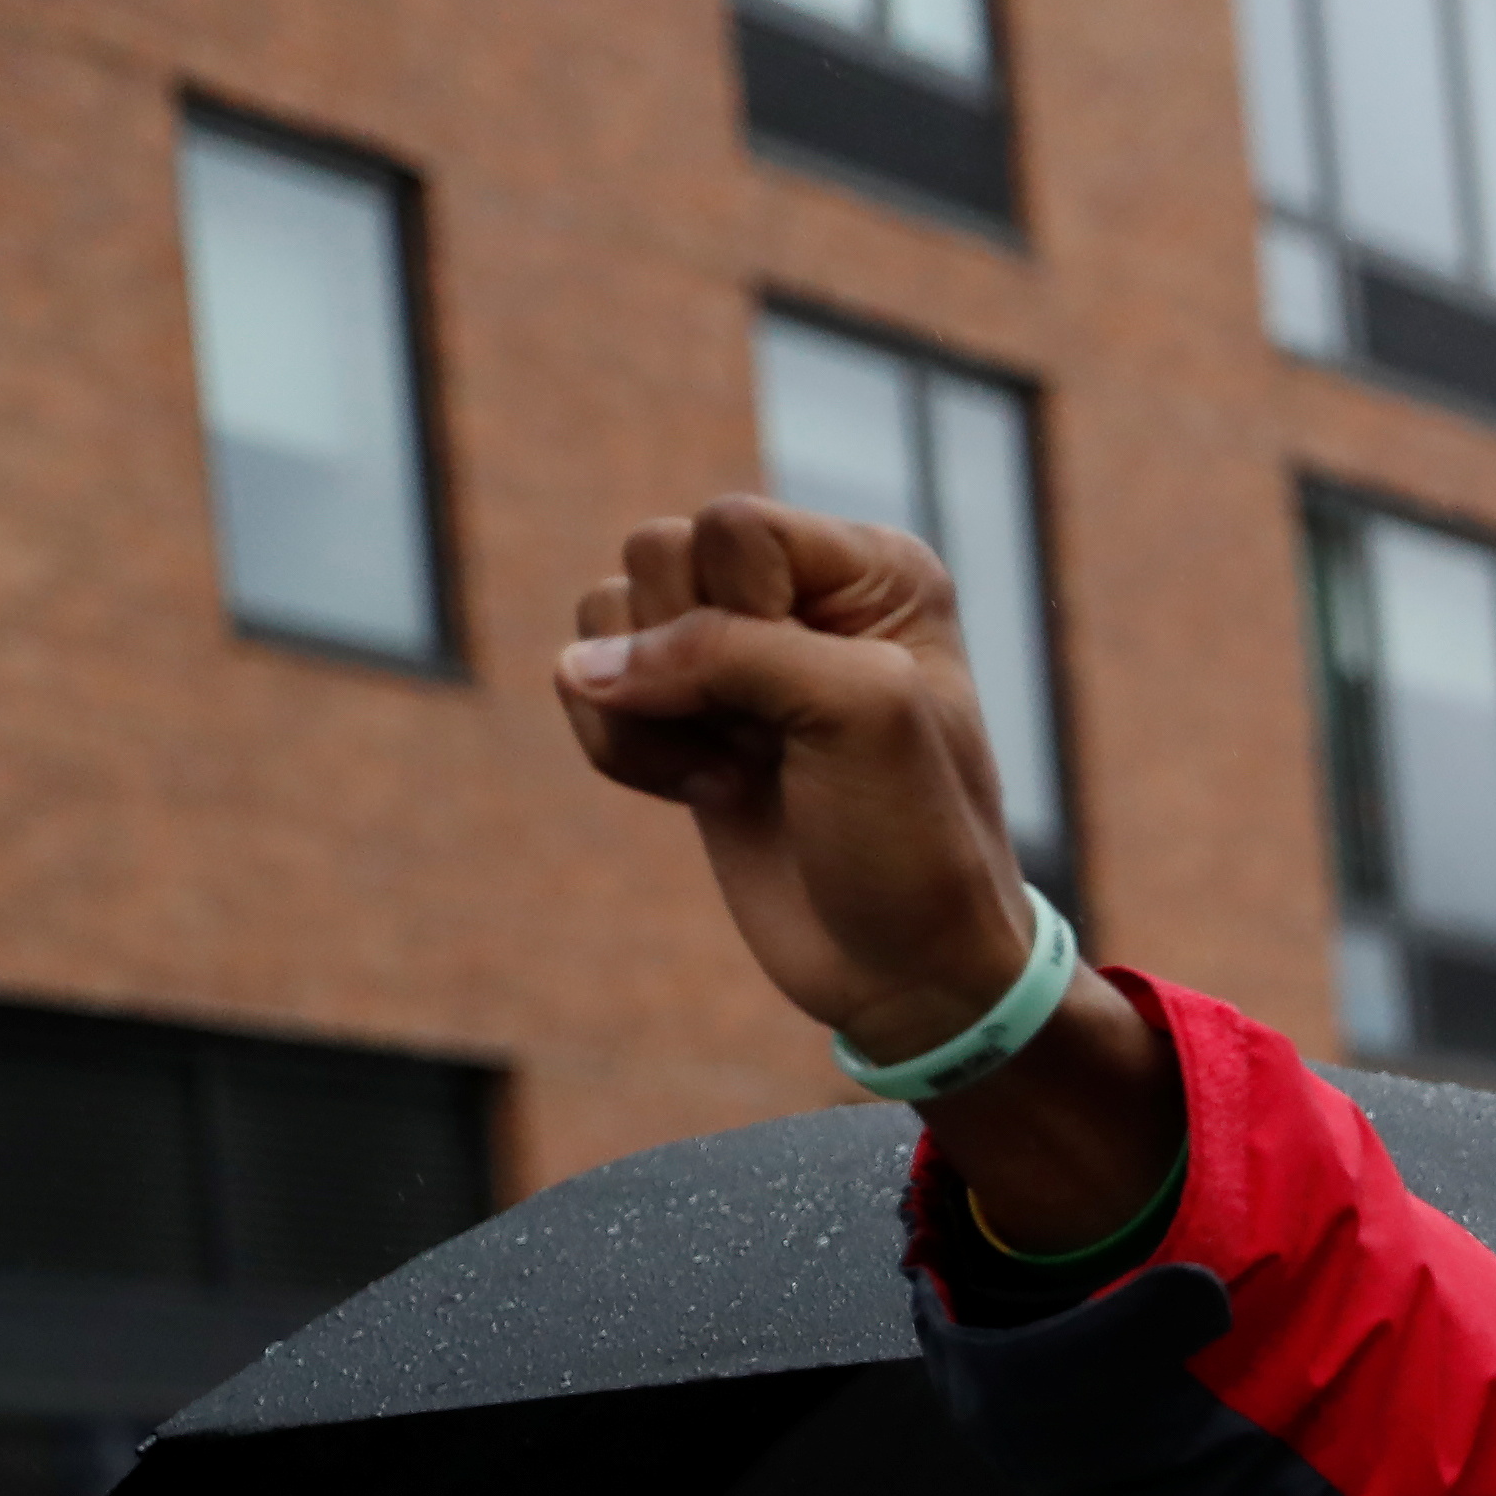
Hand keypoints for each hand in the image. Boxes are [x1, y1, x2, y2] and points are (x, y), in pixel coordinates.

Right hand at [553, 497, 1175, 1241]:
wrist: (907, 969)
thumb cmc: (914, 840)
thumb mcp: (857, 713)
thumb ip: (728, 650)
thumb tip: (582, 665)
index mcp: (871, 568)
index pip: (731, 526)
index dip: (743, 615)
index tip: (814, 699)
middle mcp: (799, 593)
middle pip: (654, 552)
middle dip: (690, 660)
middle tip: (772, 739)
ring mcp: (732, 655)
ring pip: (604, 614)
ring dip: (652, 711)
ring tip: (742, 770)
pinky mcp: (678, 718)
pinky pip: (581, 683)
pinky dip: (622, 749)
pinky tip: (708, 794)